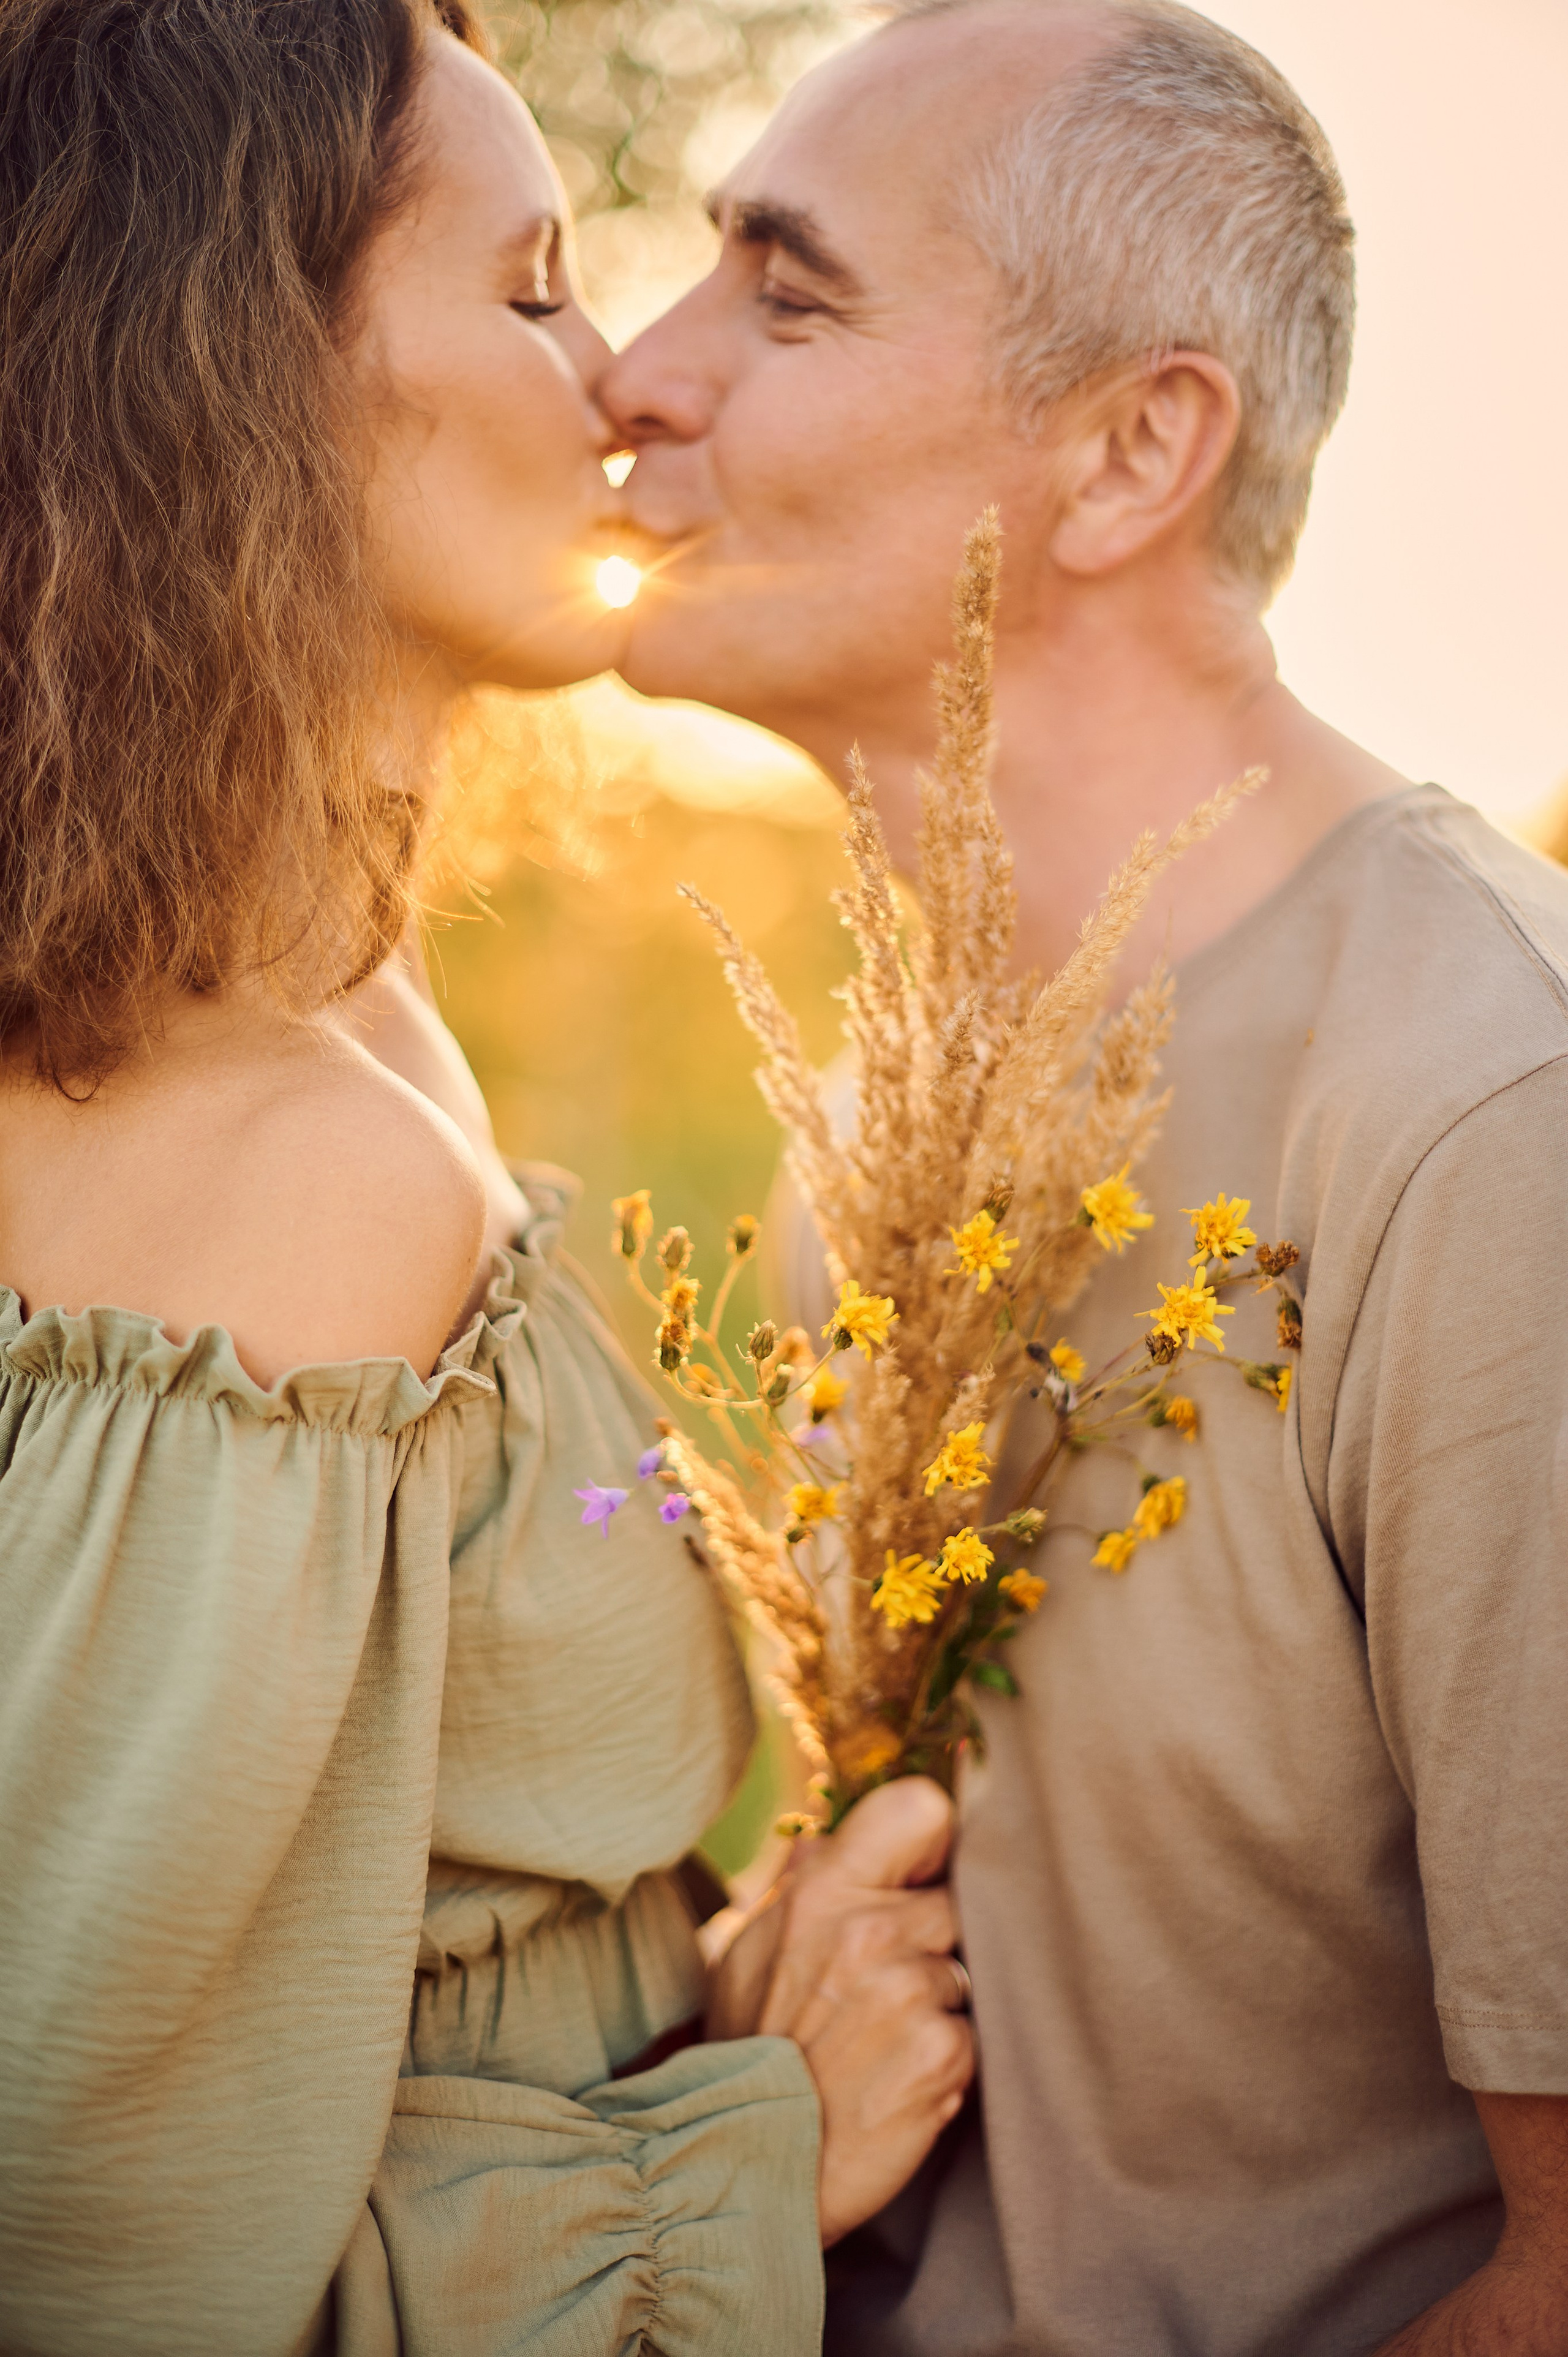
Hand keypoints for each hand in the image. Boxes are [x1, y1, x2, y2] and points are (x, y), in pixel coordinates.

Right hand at [707, 1779, 975, 2246]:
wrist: (747, 2164)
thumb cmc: (750, 2050)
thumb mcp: (748, 1952)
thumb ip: (795, 1886)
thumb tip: (823, 1835)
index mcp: (821, 1893)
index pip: (919, 1809)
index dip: (934, 1841)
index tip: (925, 1874)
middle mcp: (867, 1932)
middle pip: (958, 1899)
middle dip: (937, 1940)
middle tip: (896, 1982)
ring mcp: (906, 1992)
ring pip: (968, 1969)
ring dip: (943, 2002)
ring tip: (889, 2039)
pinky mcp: (939, 2053)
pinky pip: (974, 2032)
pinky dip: (948, 2056)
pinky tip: (902, 2076)